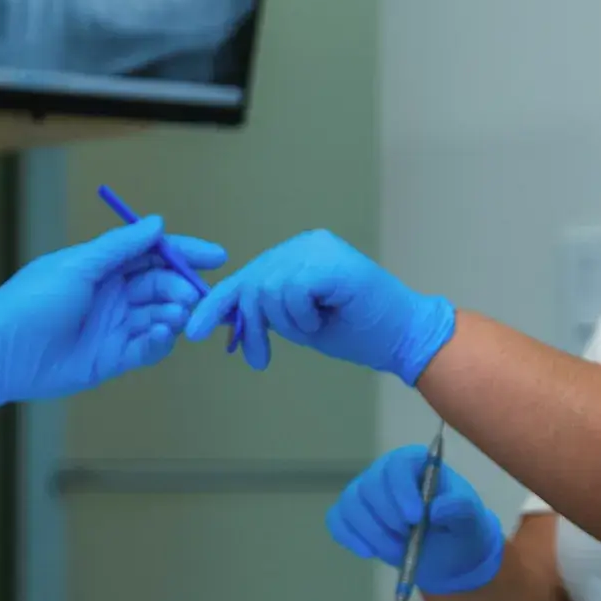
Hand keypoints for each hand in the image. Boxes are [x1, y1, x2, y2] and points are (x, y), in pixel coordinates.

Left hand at [0, 217, 227, 423]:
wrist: (0, 354)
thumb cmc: (30, 302)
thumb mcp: (76, 266)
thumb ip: (119, 247)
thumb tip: (157, 224)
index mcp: (103, 268)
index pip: (153, 255)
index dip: (184, 254)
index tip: (215, 258)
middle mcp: (113, 295)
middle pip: (162, 286)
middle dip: (181, 288)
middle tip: (191, 296)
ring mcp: (115, 327)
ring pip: (160, 317)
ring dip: (173, 315)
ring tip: (173, 317)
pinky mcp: (114, 358)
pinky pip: (148, 347)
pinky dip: (159, 341)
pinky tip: (160, 336)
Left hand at [187, 230, 454, 385]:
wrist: (404, 338)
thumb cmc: (361, 332)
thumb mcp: (300, 323)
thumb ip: (266, 313)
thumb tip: (222, 317)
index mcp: (299, 254)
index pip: (247, 276)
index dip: (219, 305)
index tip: (196, 332)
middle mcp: (306, 243)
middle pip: (250, 284)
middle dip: (248, 326)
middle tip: (258, 357)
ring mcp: (318, 249)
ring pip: (267, 291)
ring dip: (285, 324)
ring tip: (313, 330)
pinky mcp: (329, 262)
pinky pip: (290, 293)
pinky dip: (301, 317)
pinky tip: (324, 320)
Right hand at [327, 445, 503, 593]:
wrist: (449, 555)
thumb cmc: (461, 530)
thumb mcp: (471, 521)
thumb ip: (462, 510)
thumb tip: (438, 508)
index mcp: (418, 464)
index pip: (399, 465)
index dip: (401, 490)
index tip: (415, 518)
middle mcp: (387, 473)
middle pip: (371, 486)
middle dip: (387, 520)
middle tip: (407, 543)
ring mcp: (367, 493)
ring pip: (352, 504)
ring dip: (371, 533)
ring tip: (397, 552)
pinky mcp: (354, 515)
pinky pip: (338, 519)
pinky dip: (349, 537)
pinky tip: (369, 552)